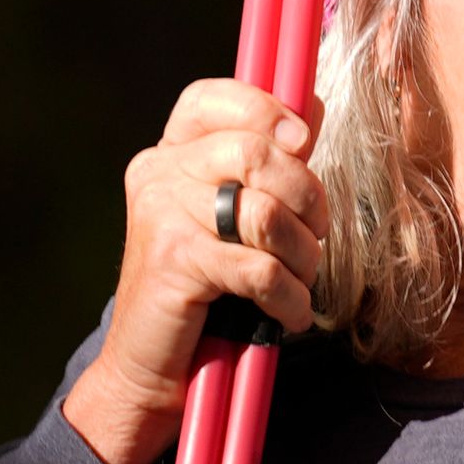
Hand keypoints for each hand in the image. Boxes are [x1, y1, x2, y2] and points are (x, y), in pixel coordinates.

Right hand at [66, 80, 332, 463]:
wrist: (149, 364)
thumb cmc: (203, 288)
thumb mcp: (231, 216)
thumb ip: (266, 160)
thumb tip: (309, 102)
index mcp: (169, 154)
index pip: (210, 99)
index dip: (264, 108)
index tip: (302, 141)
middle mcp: (157, 174)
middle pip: (257, 153)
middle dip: (307, 199)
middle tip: (314, 236)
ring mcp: (160, 215)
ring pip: (266, 213)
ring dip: (303, 255)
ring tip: (301, 280)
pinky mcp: (174, 261)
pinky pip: (259, 268)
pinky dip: (288, 297)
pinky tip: (287, 314)